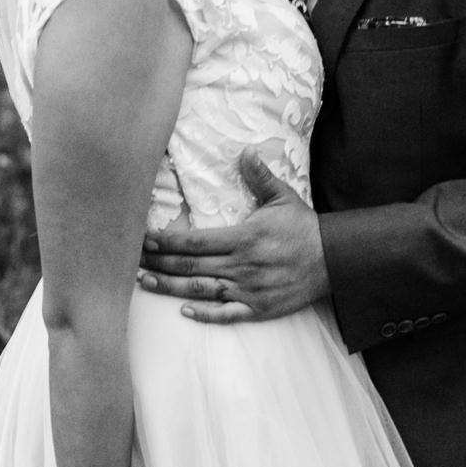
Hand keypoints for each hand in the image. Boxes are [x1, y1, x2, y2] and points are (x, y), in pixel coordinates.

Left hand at [137, 149, 330, 322]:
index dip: (165, 242)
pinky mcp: (259, 308)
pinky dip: (205, 315)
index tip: (142, 240)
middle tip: (130, 262)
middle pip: (190, 267)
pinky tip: (184, 311)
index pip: (194, 242)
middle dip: (158, 264)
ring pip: (201, 291)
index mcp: (243, 238)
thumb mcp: (283, 198)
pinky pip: (227, 314)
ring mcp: (249, 289)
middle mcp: (242, 265)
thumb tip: (245, 151)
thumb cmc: (305, 227)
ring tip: (146, 284)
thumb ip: (259, 177)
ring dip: (171, 288)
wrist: (335, 259)